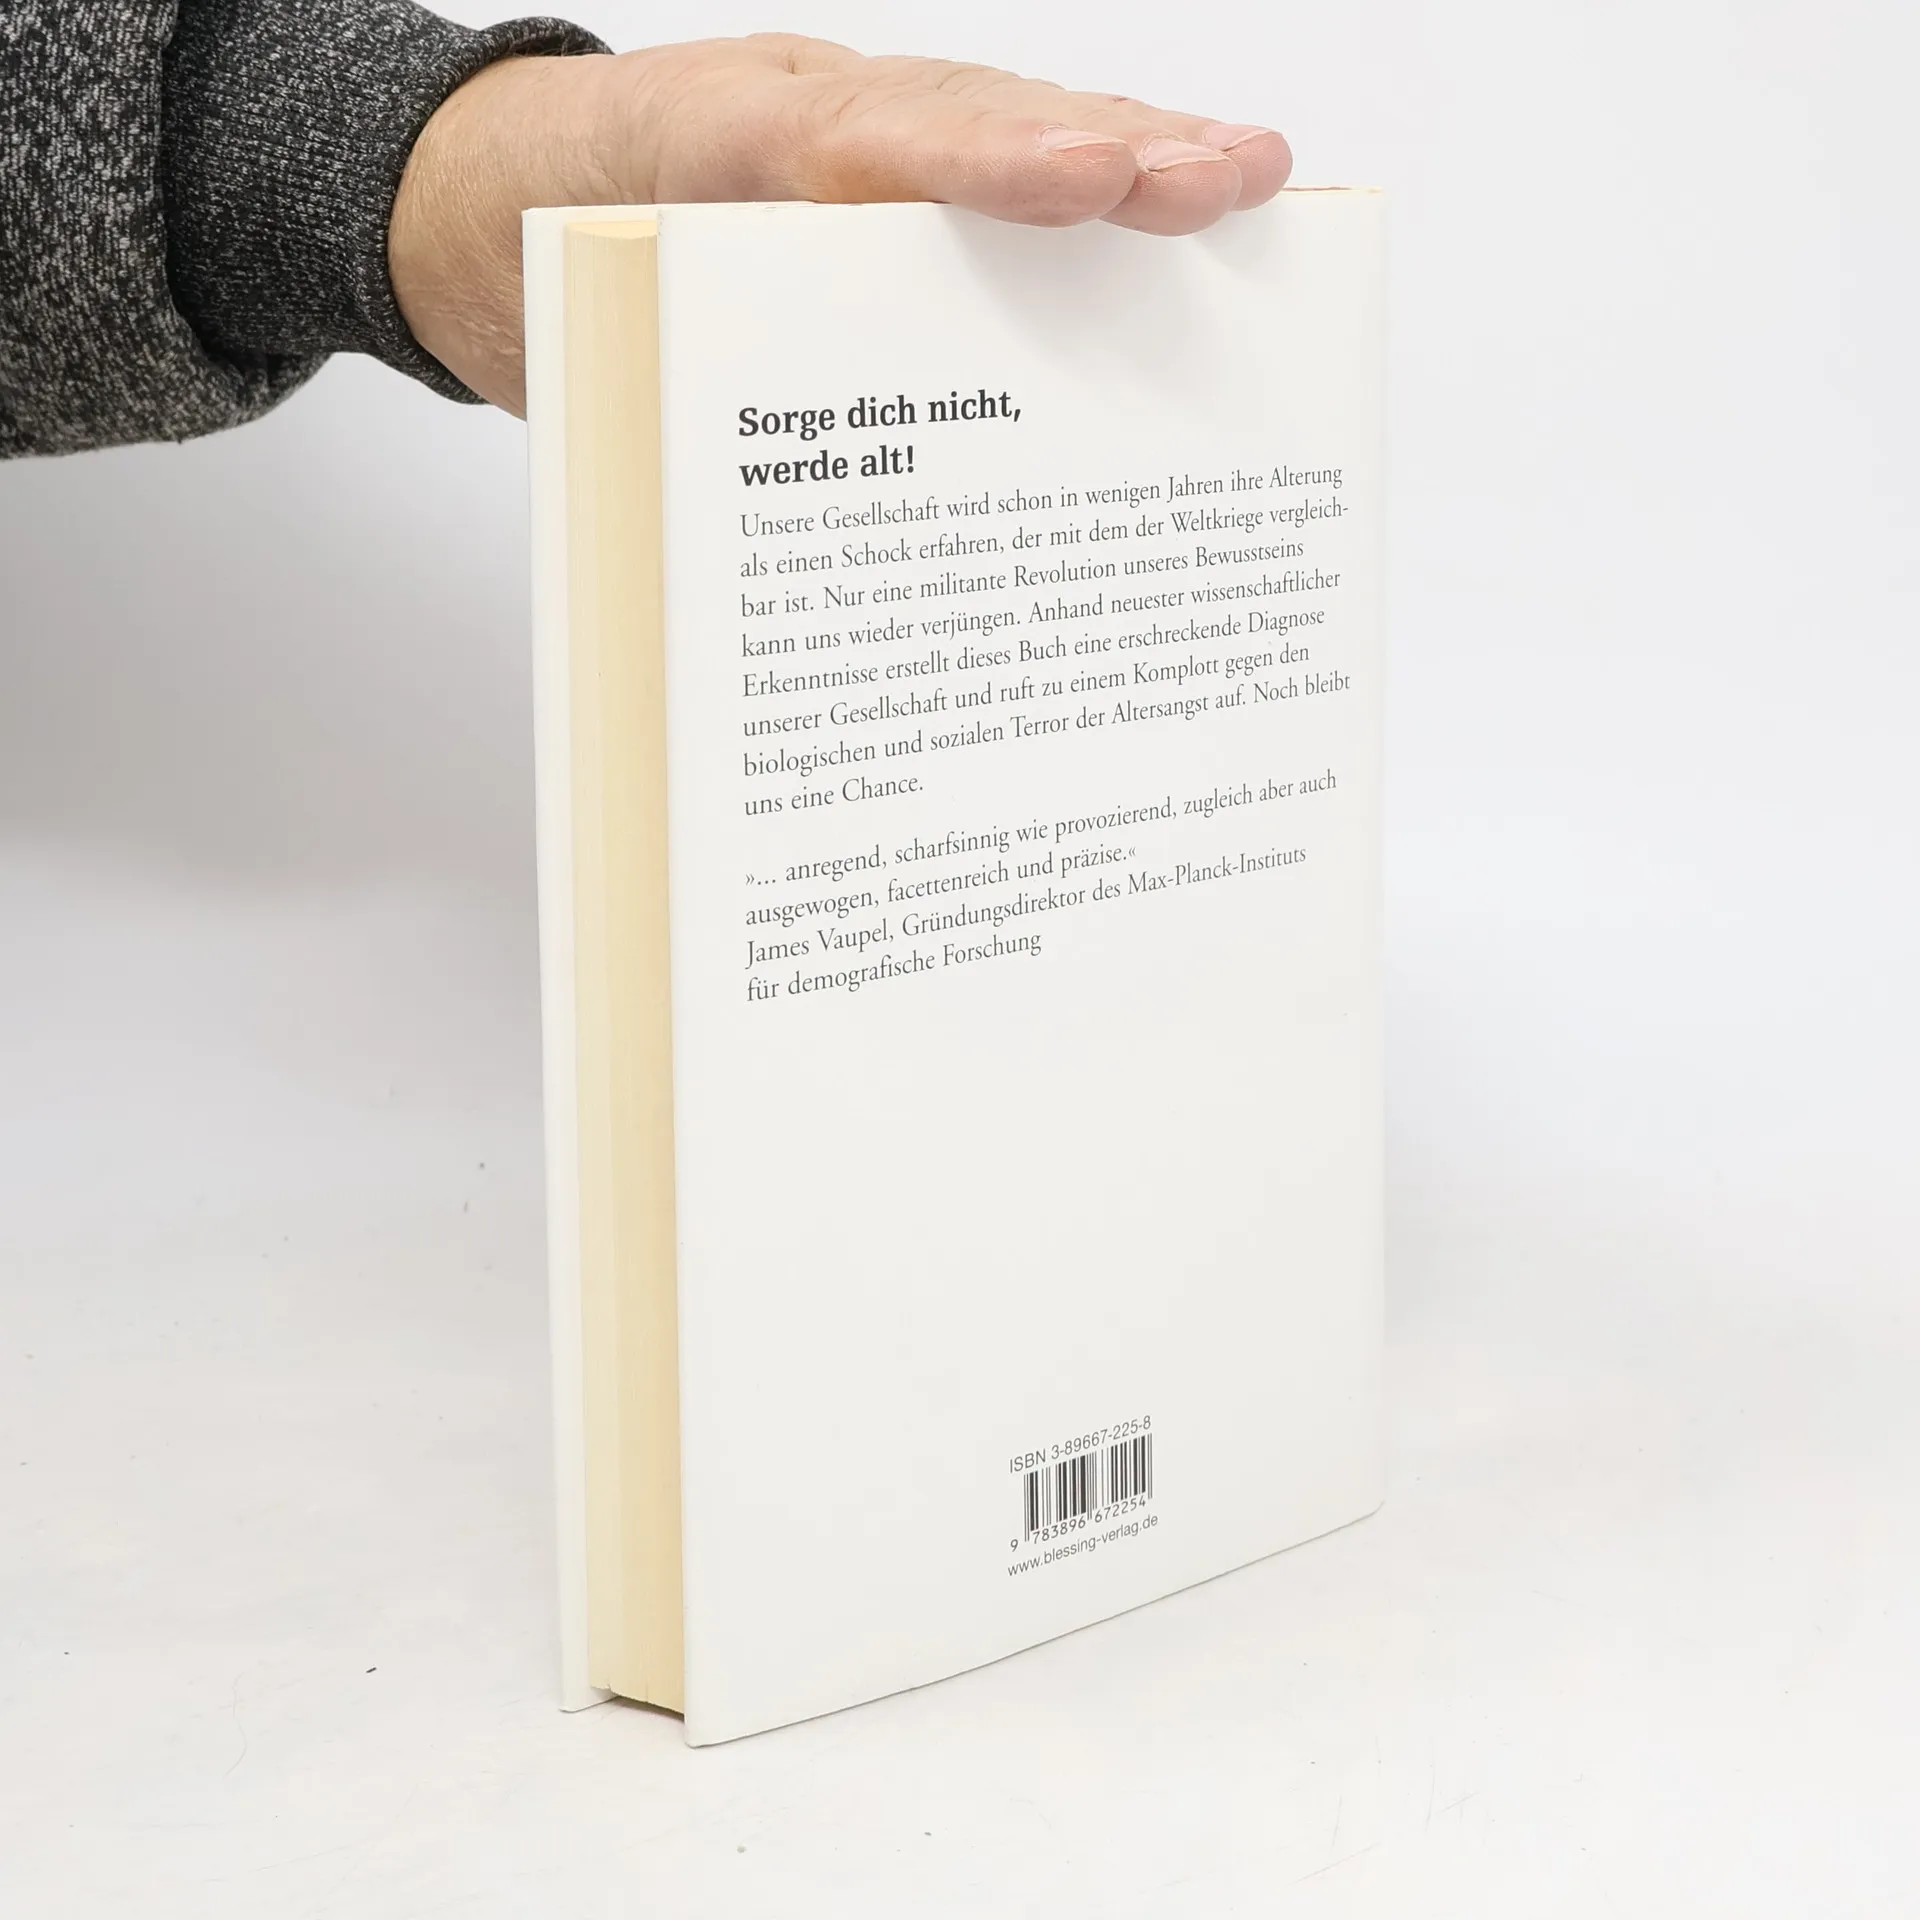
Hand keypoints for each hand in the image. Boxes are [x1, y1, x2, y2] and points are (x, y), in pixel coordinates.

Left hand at [388, 35, 1291, 413]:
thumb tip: (801, 550)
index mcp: (713, 144)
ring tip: (1245, 181)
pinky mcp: (875, 194)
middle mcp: (807, 127)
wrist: (475, 209)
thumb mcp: (573, 331)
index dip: (979, 163)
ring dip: (1125, 165)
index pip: (859, 141)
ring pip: (1000, 137)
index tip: (1084, 181)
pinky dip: (1082, 210)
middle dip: (1107, 150)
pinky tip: (1169, 222)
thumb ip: (670, 378)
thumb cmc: (533, 270)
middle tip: (1227, 178)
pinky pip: (985, 193)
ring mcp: (854, 148)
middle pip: (970, 121)